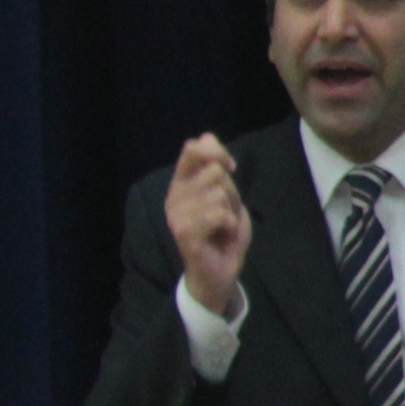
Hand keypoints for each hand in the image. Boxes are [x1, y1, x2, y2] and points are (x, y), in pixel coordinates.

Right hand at [167, 133, 251, 317]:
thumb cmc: (223, 232)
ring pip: (219, 194)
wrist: (220, 270)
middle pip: (215, 172)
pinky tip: (220, 235)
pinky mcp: (183, 232)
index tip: (230, 167)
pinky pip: (218, 214)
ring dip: (231, 212)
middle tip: (225, 213)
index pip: (193, 149)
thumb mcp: (227, 195)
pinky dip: (229, 225)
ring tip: (221, 226)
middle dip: (231, 192)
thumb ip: (217, 168)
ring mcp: (176, 214)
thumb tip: (205, 135)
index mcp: (182, 183)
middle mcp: (174, 195)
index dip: (218, 152)